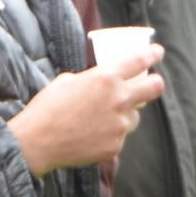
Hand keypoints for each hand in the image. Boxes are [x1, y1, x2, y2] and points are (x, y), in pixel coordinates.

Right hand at [10, 52, 165, 174]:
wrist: (38, 142)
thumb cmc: (48, 108)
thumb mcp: (67, 81)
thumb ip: (90, 79)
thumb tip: (99, 84)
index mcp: (105, 78)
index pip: (139, 61)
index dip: (152, 54)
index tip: (157, 52)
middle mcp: (118, 99)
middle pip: (154, 88)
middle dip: (155, 83)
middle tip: (152, 83)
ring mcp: (119, 125)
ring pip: (133, 116)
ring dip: (124, 115)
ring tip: (99, 120)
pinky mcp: (115, 145)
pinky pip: (119, 136)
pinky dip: (109, 135)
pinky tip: (89, 136)